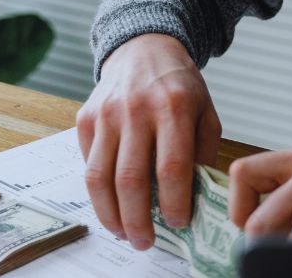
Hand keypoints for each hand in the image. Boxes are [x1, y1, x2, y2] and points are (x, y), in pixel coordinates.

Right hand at [75, 33, 221, 249]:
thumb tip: (195, 196)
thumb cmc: (179, 85)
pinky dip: (97, 191)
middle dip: (138, 220)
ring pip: (100, 178)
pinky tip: (111, 203)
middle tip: (145, 242)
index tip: (178, 223)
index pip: (171, 168)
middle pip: (131, 179)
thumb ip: (204, 151)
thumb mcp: (206, 111)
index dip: (174, 204)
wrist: (144, 49)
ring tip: (123, 233)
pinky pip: (87, 164)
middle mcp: (137, 110)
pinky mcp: (85, 118)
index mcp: (174, 108)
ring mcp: (107, 114)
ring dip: (110, 215)